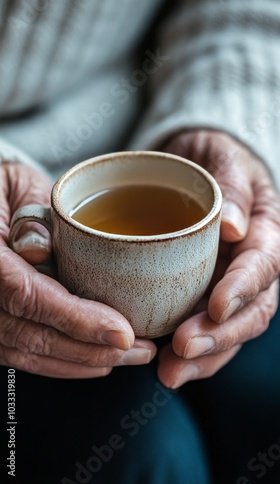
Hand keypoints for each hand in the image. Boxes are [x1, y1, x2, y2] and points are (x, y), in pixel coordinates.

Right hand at [0, 163, 155, 377]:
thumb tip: (39, 250)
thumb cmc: (7, 192)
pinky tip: (93, 361)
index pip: (27, 295)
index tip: (122, 332)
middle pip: (32, 336)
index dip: (76, 320)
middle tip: (138, 349)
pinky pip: (24, 355)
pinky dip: (62, 363)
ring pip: (29, 354)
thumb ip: (31, 218)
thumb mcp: (19, 188)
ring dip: (82, 362)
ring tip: (126, 358)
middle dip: (91, 351)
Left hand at [157, 130, 279, 387]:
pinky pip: (206, 328)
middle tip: (181, 350)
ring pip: (229, 330)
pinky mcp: (206, 295)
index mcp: (265, 230)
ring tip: (168, 374)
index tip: (218, 307)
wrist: (195, 166)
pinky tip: (164, 365)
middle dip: (220, 335)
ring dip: (203, 356)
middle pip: (250, 310)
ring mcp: (230, 284)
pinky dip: (189, 352)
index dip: (243, 288)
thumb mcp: (222, 157)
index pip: (263, 265)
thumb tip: (232, 225)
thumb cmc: (211, 157)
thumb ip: (231, 186)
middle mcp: (251, 265)